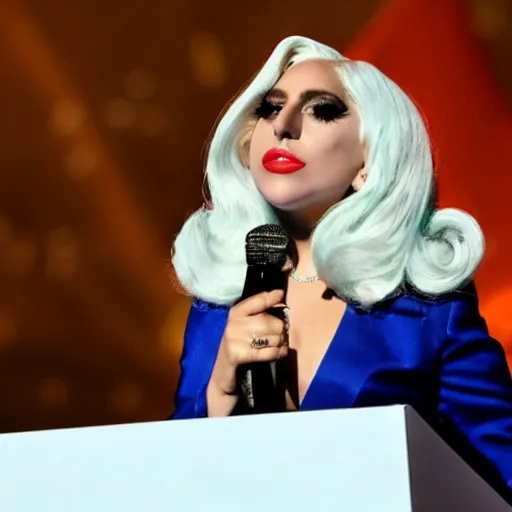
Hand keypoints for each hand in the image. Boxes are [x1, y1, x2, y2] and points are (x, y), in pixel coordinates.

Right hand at [206, 289, 288, 415]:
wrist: (222, 376)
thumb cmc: (239, 348)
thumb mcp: (245, 328)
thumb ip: (259, 313)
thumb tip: (279, 297)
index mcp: (235, 313)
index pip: (256, 300)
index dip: (270, 297)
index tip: (280, 295)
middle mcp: (233, 323)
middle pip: (269, 321)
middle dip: (280, 329)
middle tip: (281, 335)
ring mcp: (233, 339)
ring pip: (271, 336)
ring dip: (280, 342)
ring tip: (278, 345)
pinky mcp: (237, 354)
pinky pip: (268, 352)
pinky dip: (278, 353)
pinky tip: (280, 353)